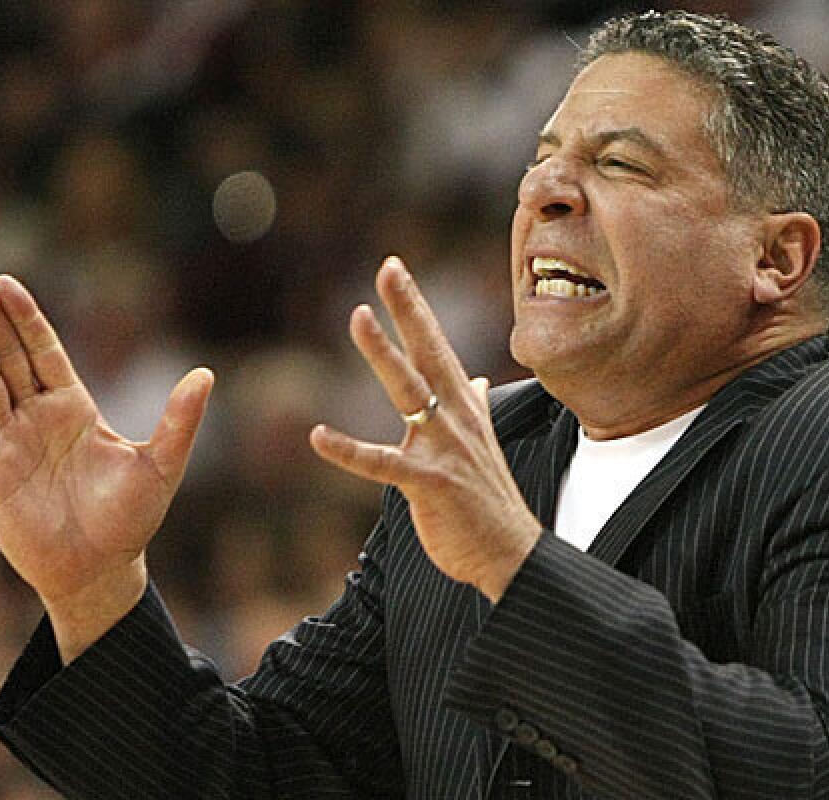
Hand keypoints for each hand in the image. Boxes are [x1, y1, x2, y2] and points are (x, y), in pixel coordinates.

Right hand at [0, 271, 212, 655]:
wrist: (100, 571)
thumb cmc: (132, 520)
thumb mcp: (162, 465)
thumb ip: (180, 420)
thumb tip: (205, 374)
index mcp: (75, 409)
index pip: (45, 352)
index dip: (26, 318)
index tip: (6, 282)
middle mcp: (38, 419)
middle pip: (8, 359)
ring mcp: (11, 444)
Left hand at [310, 257, 540, 601]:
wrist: (510, 553)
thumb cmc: (490, 502)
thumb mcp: (485, 445)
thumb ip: (478, 407)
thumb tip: (479, 381)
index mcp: (464, 408)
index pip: (437, 347)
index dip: (415, 308)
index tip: (395, 270)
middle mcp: (455, 419)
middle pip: (428, 353)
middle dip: (408, 309)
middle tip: (388, 270)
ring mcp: (444, 449)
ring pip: (409, 391)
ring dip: (384, 353)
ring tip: (359, 316)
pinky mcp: (428, 483)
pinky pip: (382, 464)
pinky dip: (349, 451)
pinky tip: (319, 436)